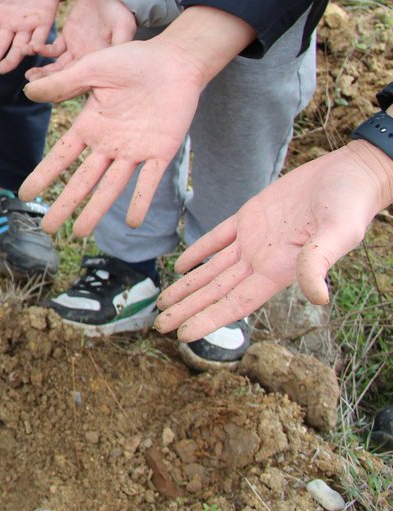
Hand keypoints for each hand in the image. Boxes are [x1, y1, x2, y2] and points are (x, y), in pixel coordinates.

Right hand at [18, 6, 260, 234]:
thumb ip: (63, 83)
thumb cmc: (133, 61)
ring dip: (95, 210)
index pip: (61, 157)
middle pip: (82, 181)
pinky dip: (140, 201)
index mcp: (91, 126)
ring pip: (111, 187)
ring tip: (79, 233)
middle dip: (64, 205)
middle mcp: (109, 144)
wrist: (177, 60)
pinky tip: (131, 221)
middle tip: (47, 229)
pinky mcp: (161, 151)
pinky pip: (149, 181)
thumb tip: (28, 92)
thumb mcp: (92, 68)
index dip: (44, 176)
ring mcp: (135, 150)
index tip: (25, 194)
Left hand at [29, 0, 135, 80]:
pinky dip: (41, 50)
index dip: (66, 87)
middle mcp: (87, 61)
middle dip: (48, 81)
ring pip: (56, 67)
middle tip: (32, 82)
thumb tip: (116, 61)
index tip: (49, 90)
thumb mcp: (124, 27)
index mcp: (101, 63)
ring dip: (42, 71)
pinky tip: (31, 49)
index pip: (82, 81)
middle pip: (66, 77)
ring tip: (28, 74)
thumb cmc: (121, 10)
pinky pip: (51, 49)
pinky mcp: (68, 38)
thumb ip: (120, 43)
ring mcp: (76, 50)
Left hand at [155, 140, 392, 341]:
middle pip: (216, 292)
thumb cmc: (350, 204)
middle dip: (187, 309)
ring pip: (211, 270)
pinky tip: (181, 266)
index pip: (236, 303)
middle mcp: (263, 261)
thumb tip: (318, 297)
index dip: (208, 319)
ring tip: (162, 303)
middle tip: (158, 326)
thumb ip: (319, 262)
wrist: (351, 174)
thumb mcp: (338, 233)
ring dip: (187, 287)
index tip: (183, 335)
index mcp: (280, 271)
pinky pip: (217, 238)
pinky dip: (198, 251)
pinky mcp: (250, 216)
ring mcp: (254, 240)